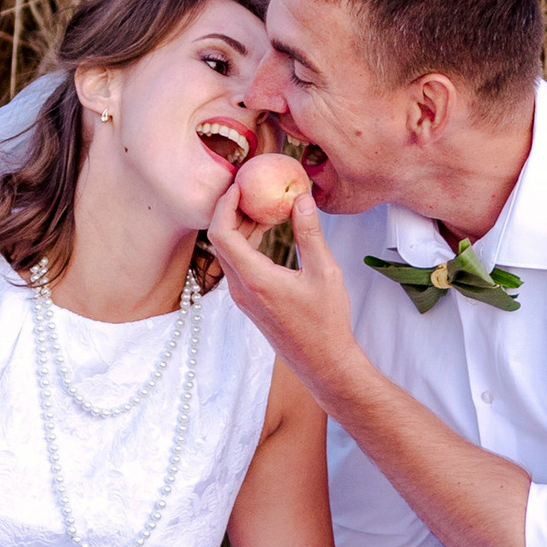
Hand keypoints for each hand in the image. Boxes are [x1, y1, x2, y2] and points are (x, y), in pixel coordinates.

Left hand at [207, 176, 361, 403]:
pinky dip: (246, 242)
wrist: (323, 363)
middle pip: (220, 240)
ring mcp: (242, 297)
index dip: (225, 204)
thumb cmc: (327, 321)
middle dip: (230, 209)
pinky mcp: (249, 301)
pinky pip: (237, 264)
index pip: (221, 234)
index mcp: (255, 279)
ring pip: (228, 252)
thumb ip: (310, 233)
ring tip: (260, 203)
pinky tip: (265, 229)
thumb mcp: (324, 272)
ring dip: (239, 226)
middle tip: (249, 186)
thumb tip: (302, 197)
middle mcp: (241, 288)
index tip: (240, 183)